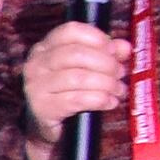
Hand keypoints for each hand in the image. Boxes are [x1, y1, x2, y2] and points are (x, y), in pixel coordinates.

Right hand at [13, 25, 121, 159]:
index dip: (96, 38)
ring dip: (106, 83)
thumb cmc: (69, 93)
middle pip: (76, 54)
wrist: (48, 129)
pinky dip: (99, 99)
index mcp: (45, 48)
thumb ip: (106, 55)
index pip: (70, 31)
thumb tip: (124, 47)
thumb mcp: (87, 70)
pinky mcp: (42, 107)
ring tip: (119, 90)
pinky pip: (77, 100)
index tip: (113, 51)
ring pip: (79, 77)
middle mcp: (36, 64)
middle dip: (106, 64)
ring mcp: (36, 86)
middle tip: (121, 74)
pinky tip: (110, 102)